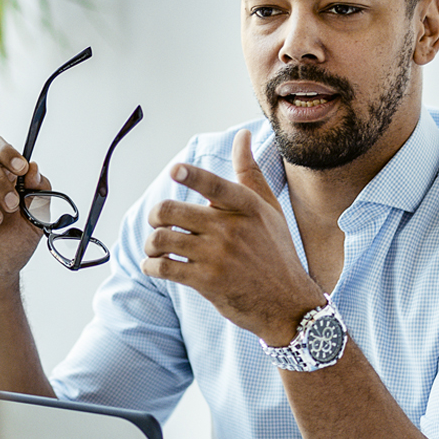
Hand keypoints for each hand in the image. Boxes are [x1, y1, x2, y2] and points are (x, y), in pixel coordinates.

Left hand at [141, 129, 324, 344]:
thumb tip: (242, 135)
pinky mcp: (207, 282)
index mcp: (246, 206)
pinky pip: (164, 268)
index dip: (190, 176)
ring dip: (151, 244)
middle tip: (158, 223)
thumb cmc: (276, 250)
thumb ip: (249, 172)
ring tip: (156, 247)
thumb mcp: (268, 209)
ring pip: (162, 239)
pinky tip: (156, 266)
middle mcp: (231, 229)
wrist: (287, 303)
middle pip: (170, 211)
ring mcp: (217, 256)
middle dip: (155, 217)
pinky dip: (151, 266)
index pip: (213, 185)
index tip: (174, 171)